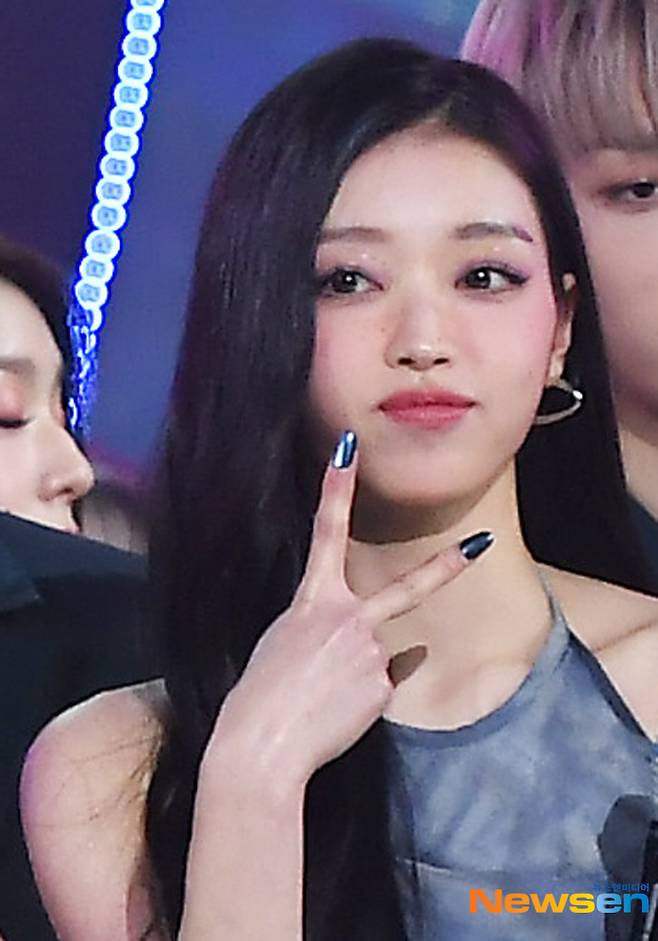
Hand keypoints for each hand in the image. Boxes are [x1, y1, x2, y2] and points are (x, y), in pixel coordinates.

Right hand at [205, 433, 492, 785]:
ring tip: (323, 697)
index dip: (338, 487)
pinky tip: (336, 712)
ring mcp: (371, 651)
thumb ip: (323, 625)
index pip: (326, 531)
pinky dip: (362, 698)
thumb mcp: (283, 642)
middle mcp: (349, 617)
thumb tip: (368, 639)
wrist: (262, 746)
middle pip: (406, 588)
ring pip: (380, 654)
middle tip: (482, 545)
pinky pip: (380, 686)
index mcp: (312, 600)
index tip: (349, 450)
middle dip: (447, 566)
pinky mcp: (383, 687)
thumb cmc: (261, 693)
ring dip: (357, 673)